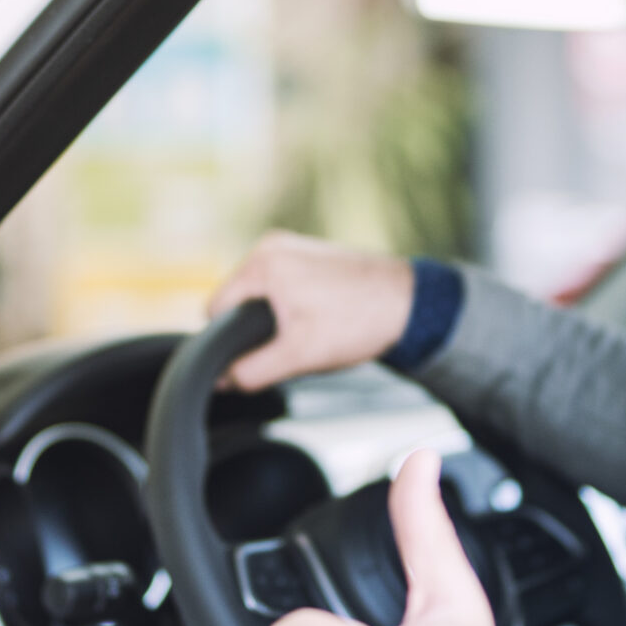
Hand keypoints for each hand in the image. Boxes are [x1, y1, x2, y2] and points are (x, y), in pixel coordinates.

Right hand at [207, 231, 414, 391]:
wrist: (410, 303)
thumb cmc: (359, 322)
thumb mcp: (299, 355)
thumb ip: (252, 370)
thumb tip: (221, 380)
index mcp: (262, 263)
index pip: (215, 310)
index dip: (229, 341)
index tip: (258, 355)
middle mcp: (271, 245)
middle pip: (236, 301)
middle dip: (255, 329)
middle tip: (292, 343)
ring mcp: (291, 245)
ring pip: (259, 295)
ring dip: (274, 318)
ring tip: (309, 329)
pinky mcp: (308, 253)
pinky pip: (280, 285)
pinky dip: (290, 305)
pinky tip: (317, 317)